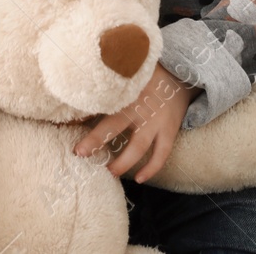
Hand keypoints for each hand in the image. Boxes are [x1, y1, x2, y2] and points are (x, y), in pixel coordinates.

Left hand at [73, 62, 196, 182]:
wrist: (182, 76)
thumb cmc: (148, 77)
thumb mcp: (129, 77)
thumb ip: (110, 89)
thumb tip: (80, 103)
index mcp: (127, 92)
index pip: (103, 105)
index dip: (85, 114)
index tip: (73, 129)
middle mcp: (140, 106)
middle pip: (115, 124)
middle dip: (97, 140)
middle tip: (81, 154)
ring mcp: (156, 121)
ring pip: (139, 145)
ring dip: (123, 161)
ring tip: (110, 172)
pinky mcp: (170, 130)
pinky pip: (162, 153)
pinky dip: (151, 168)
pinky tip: (140, 179)